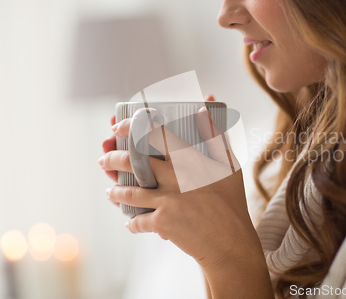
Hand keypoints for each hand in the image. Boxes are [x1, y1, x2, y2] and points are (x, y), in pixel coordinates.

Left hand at [98, 94, 273, 297]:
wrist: (230, 241)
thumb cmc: (232, 202)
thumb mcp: (229, 165)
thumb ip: (214, 136)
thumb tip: (204, 110)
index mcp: (190, 160)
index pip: (155, 134)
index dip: (133, 127)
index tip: (120, 126)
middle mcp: (175, 177)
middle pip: (133, 162)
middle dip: (113, 158)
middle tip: (106, 159)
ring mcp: (166, 200)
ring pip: (128, 192)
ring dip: (115, 191)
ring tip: (110, 191)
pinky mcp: (162, 223)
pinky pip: (137, 221)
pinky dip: (131, 223)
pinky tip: (129, 223)